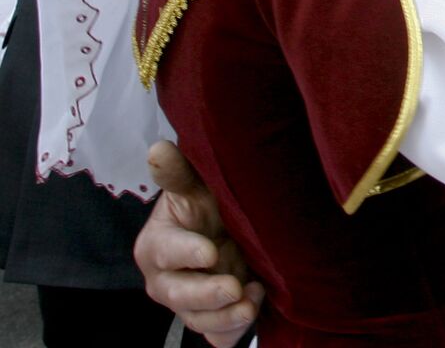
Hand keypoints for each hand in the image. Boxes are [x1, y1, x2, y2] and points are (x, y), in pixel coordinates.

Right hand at [134, 141, 260, 345]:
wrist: (229, 231)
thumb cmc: (208, 205)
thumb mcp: (196, 186)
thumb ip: (178, 173)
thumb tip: (159, 148)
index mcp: (157, 245)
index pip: (165, 251)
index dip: (186, 252)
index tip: (210, 250)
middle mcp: (167, 280)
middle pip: (179, 295)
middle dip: (206, 293)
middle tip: (234, 286)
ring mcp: (188, 305)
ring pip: (199, 321)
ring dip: (225, 316)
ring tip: (253, 299)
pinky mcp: (209, 322)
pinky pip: (217, 338)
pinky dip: (233, 331)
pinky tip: (255, 306)